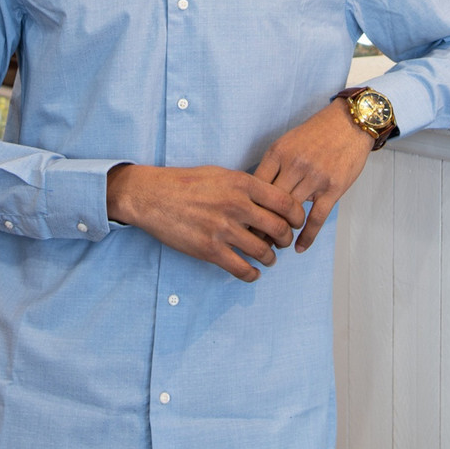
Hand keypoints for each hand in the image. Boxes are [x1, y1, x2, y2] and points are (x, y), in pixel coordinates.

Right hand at [106, 164, 306, 282]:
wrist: (152, 195)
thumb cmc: (186, 182)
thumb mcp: (221, 173)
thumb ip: (247, 186)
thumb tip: (270, 199)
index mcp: (242, 183)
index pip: (285, 202)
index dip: (297, 216)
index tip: (296, 222)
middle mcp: (236, 205)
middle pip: (279, 229)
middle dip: (286, 239)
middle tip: (283, 242)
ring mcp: (223, 229)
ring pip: (263, 251)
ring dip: (270, 258)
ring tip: (268, 258)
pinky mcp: (209, 249)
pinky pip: (241, 269)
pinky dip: (252, 274)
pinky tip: (253, 273)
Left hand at [253, 100, 374, 251]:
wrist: (350, 123)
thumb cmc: (317, 132)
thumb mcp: (287, 141)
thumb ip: (273, 164)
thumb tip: (256, 191)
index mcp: (278, 152)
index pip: (255, 186)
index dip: (248, 207)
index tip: (242, 221)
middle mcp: (294, 165)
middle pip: (270, 203)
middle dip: (261, 224)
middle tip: (254, 240)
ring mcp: (314, 177)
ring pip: (291, 213)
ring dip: (282, 232)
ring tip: (275, 244)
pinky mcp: (333, 188)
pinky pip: (316, 218)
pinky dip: (307, 236)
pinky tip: (299, 247)